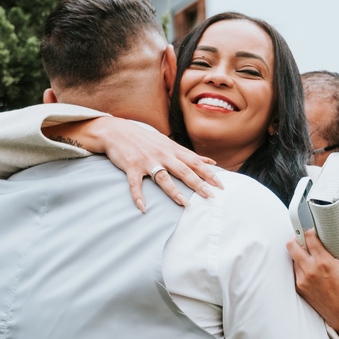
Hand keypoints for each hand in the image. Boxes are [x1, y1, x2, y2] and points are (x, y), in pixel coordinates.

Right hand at [44, 117, 221, 212]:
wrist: (116, 130)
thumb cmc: (145, 139)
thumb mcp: (168, 143)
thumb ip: (189, 154)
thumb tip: (211, 161)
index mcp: (172, 150)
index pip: (195, 162)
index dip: (209, 173)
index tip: (221, 185)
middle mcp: (162, 154)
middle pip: (184, 171)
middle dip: (198, 184)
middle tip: (210, 196)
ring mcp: (147, 161)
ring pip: (163, 178)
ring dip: (175, 192)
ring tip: (186, 204)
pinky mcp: (131, 167)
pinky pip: (135, 184)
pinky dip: (138, 196)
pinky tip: (143, 208)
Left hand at [286, 219, 338, 338]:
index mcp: (324, 263)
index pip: (308, 236)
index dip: (310, 229)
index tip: (315, 227)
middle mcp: (309, 271)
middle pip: (291, 244)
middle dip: (297, 237)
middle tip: (306, 236)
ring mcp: (302, 280)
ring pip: (291, 257)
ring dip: (298, 251)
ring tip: (309, 248)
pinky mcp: (299, 288)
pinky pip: (294, 270)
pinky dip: (299, 264)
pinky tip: (309, 263)